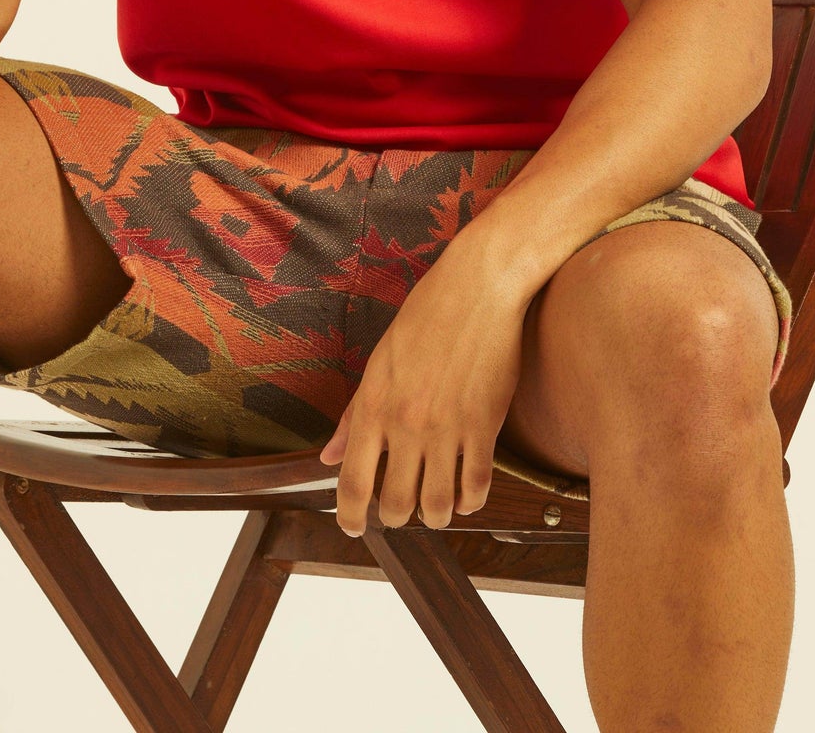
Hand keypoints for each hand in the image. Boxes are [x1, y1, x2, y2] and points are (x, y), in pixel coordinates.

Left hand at [319, 214, 531, 535]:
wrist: (478, 287)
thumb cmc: (425, 317)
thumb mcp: (380, 361)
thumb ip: (356, 413)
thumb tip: (328, 457)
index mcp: (374, 404)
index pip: (352, 480)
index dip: (350, 515)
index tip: (353, 527)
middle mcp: (407, 422)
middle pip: (395, 504)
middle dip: (394, 518)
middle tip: (399, 511)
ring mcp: (447, 427)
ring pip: (437, 505)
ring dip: (434, 516)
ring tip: (434, 508)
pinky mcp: (486, 426)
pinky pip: (477, 487)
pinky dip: (469, 501)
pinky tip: (465, 495)